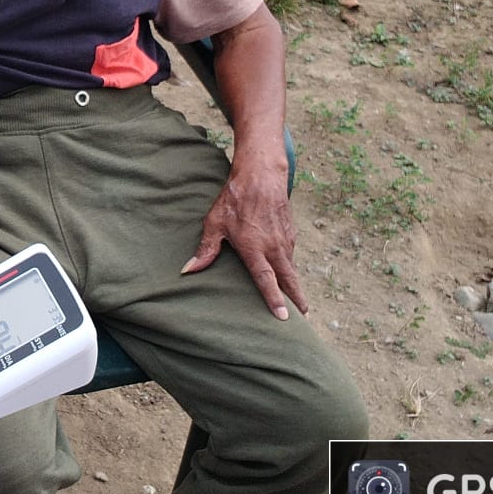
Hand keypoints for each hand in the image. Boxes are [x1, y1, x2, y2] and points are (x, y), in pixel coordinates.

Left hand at [182, 160, 306, 319]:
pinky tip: (288, 274)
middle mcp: (273, 246)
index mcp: (254, 247)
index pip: (266, 279)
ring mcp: (285, 239)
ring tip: (297, 302)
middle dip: (297, 299)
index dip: (274, 299)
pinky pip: (291, 255)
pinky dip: (291, 267)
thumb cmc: (234, 199)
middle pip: (288, 278)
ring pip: (291, 268)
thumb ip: (206, 249)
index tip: (283, 316)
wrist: (261, 175)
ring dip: (295, 285)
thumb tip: (189, 269)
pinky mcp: (290, 232)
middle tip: (303, 317)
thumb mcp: (214, 223)